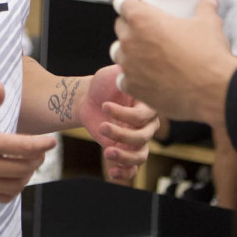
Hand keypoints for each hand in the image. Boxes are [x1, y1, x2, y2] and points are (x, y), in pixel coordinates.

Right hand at [0, 81, 56, 203]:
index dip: (42, 145)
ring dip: (28, 174)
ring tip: (29, 162)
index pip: (23, 148)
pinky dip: (14, 189)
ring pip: (15, 186)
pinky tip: (15, 176)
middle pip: (23, 168)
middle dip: (37, 158)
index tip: (52, 141)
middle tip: (40, 149)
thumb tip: (1, 88)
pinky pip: (2, 197)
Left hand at [78, 65, 159, 182]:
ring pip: (141, 155)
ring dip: (125, 156)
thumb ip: (126, 72)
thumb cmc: (103, 84)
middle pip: (144, 137)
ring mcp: (138, 139)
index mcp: (148, 105)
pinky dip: (125, 173)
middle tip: (101, 126)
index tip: (104, 105)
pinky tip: (112, 171)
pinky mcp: (126, 150)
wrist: (88, 98)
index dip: (125, 114)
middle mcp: (147, 123)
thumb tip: (135, 64)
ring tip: (107, 152)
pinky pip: (133, 168)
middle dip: (122, 134)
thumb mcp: (114, 73)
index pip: (144, 115)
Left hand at [113, 0, 236, 127]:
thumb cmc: (209, 53)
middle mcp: (129, 40)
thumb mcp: (209, 23)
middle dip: (129, 25)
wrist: (213, 91)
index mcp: (142, 18)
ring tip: (144, 54)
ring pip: (118, 52)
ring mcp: (129, 65)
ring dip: (128, 51)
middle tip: (146, 30)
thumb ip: (206, 8)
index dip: (128, 0)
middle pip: (119, 26)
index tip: (136, 4)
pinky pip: (123, 79)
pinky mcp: (133, 87)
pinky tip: (144, 77)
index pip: (122, 1)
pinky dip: (132, 77)